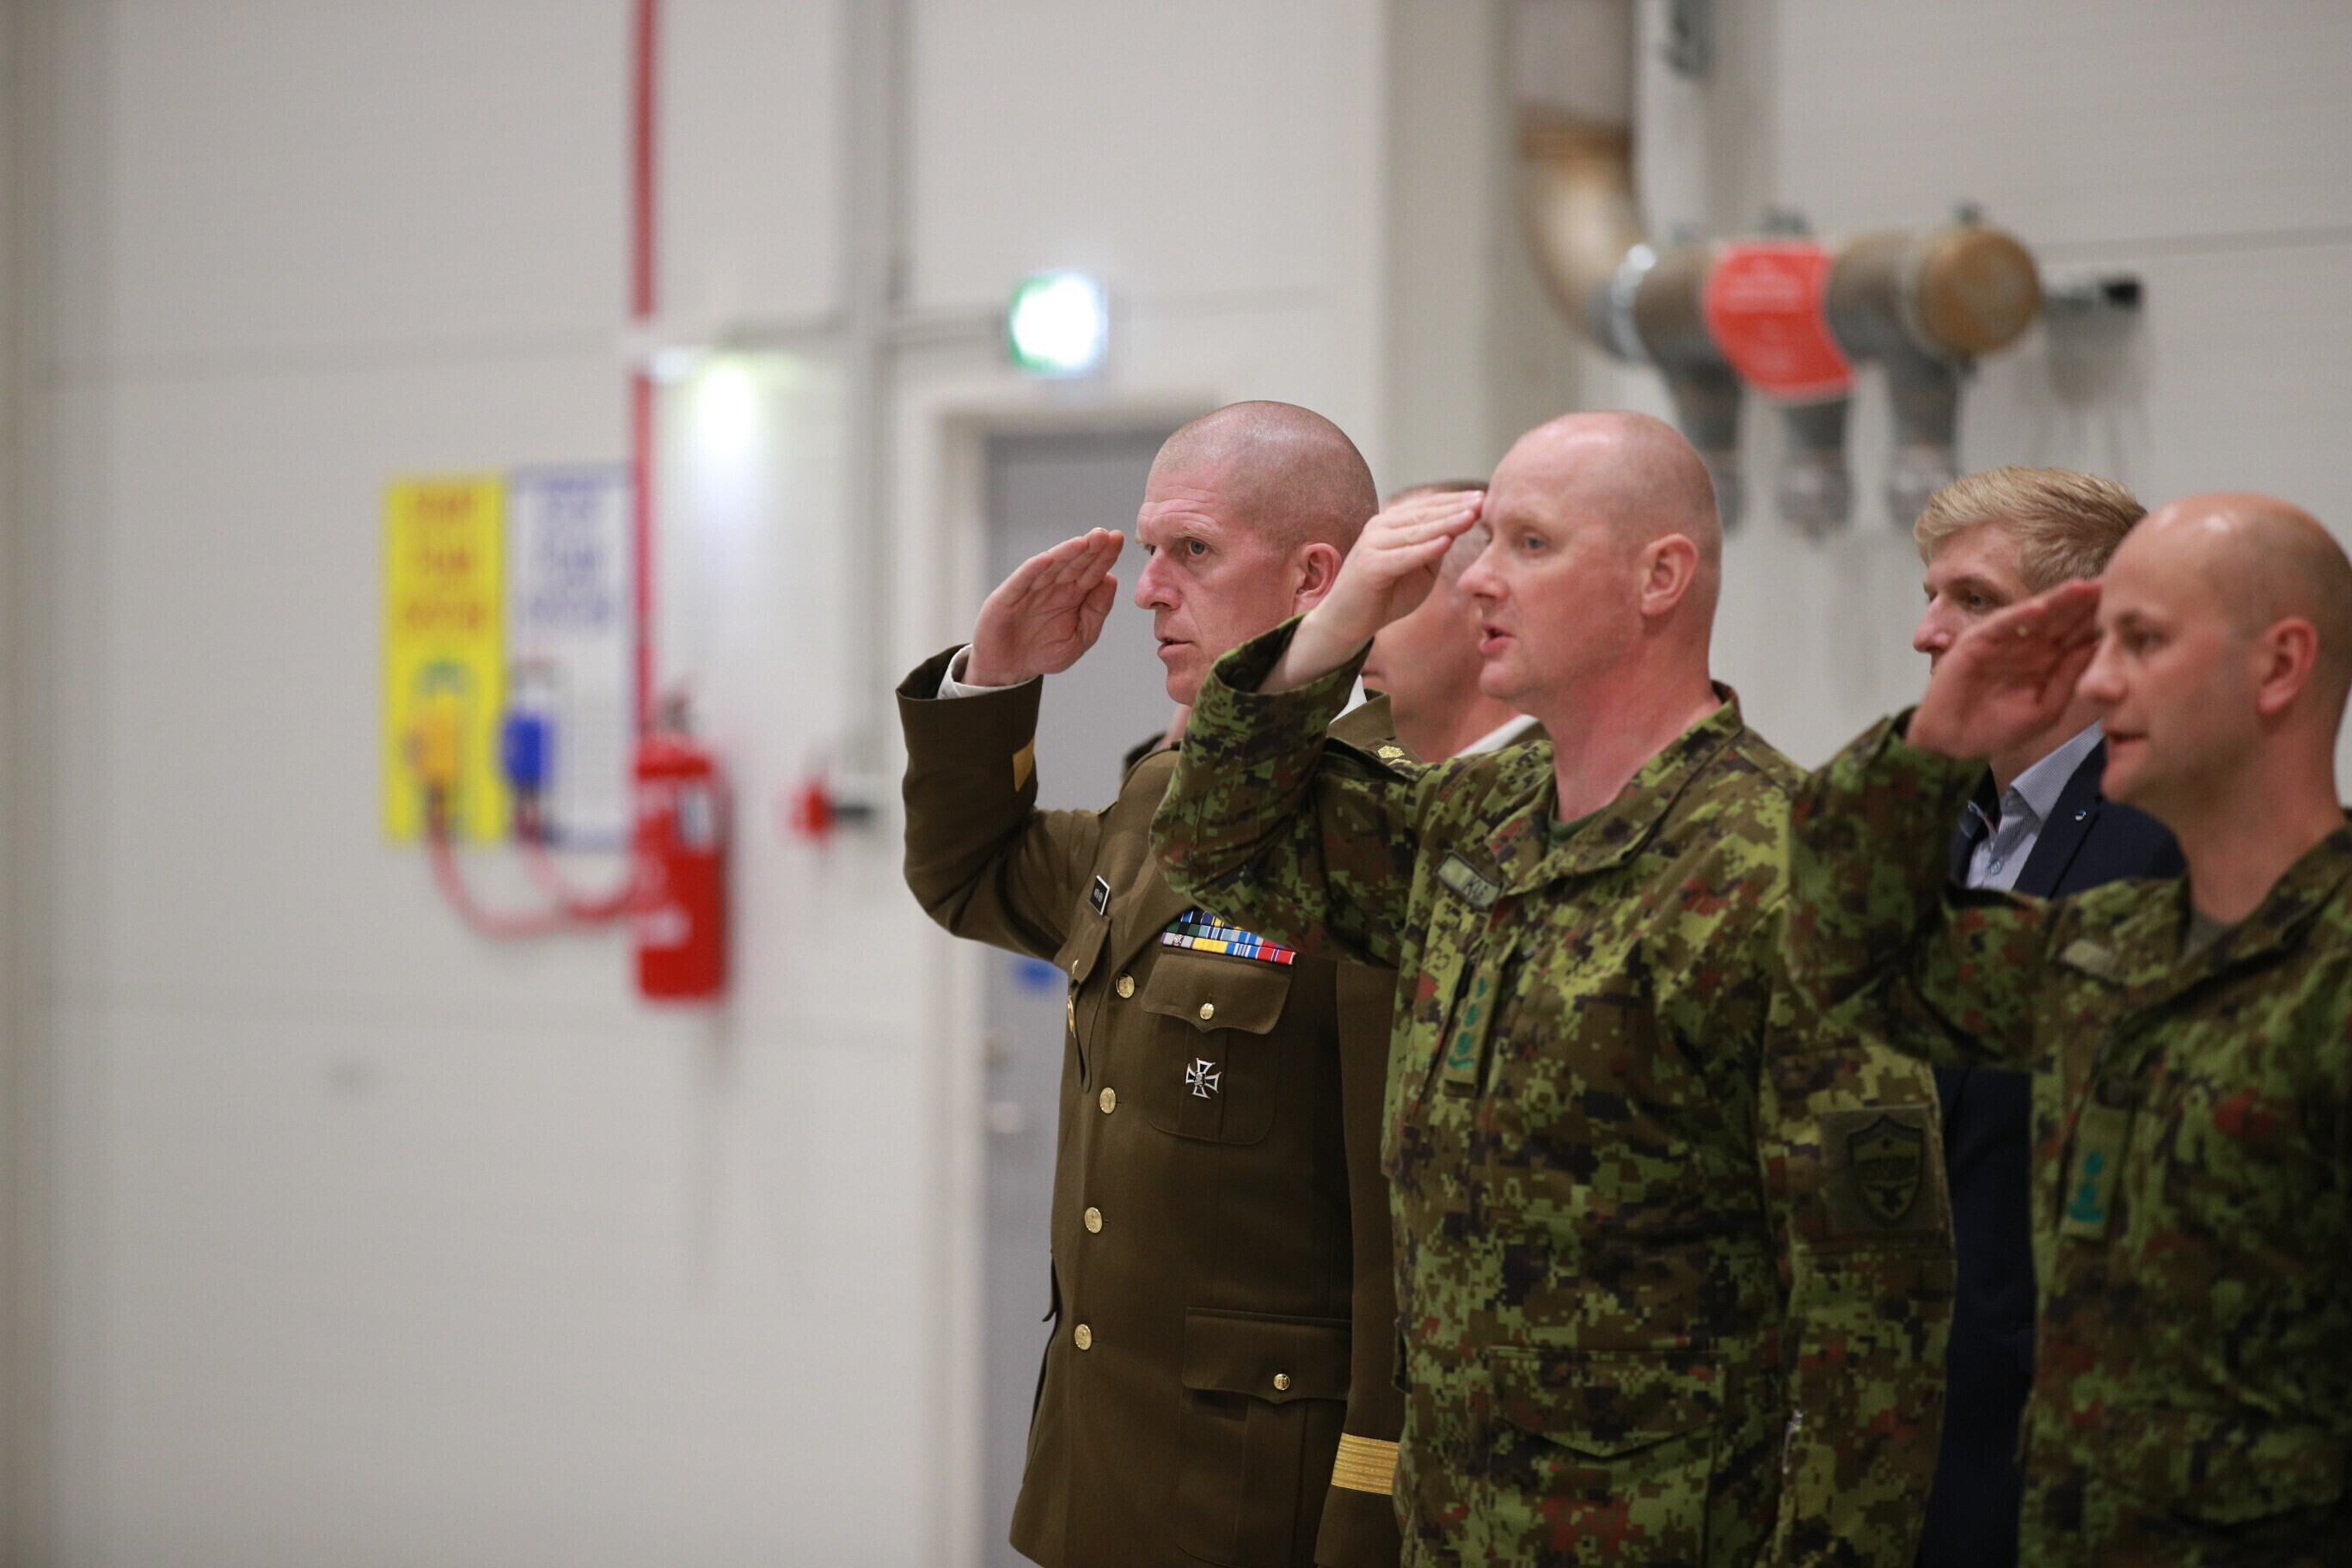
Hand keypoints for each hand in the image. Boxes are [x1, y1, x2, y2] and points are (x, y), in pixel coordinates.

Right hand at [965, 528, 1124, 686]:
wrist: (1010, 669)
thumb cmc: (1045, 652)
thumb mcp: (1080, 638)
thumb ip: (1096, 611)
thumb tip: (1111, 580)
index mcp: (1075, 595)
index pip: (1093, 571)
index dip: (1105, 556)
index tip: (1118, 539)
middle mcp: (1054, 587)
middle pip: (1075, 563)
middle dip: (1089, 548)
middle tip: (1104, 534)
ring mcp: (1031, 589)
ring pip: (1051, 567)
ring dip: (1066, 553)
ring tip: (1082, 542)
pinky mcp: (1008, 597)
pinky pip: (1022, 580)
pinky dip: (1033, 569)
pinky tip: (1048, 559)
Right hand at [1265, 489, 1482, 692]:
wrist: (1348, 621)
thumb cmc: (1386, 595)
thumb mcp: (1420, 568)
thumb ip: (1436, 549)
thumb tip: (1462, 528)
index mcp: (1391, 523)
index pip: (1427, 506)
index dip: (1455, 501)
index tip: (1483, 497)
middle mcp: (1380, 527)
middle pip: (1424, 513)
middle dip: (1455, 507)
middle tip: (1483, 500)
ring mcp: (1373, 544)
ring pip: (1416, 531)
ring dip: (1446, 523)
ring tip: (1471, 516)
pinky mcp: (1370, 566)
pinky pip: (1404, 556)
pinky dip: (1425, 549)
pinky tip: (1446, 543)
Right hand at [1907, 579, 2101, 759]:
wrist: (1954, 742)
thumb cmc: (1997, 728)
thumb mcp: (2045, 708)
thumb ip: (2068, 679)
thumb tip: (2096, 650)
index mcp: (2046, 662)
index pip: (2076, 636)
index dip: (2097, 621)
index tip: (2125, 606)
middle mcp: (2027, 647)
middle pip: (2061, 619)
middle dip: (2084, 603)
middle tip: (2111, 583)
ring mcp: (2003, 642)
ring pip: (2036, 615)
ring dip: (2058, 600)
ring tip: (2083, 587)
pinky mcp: (1978, 642)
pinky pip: (2003, 625)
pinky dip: (2020, 615)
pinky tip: (2042, 606)